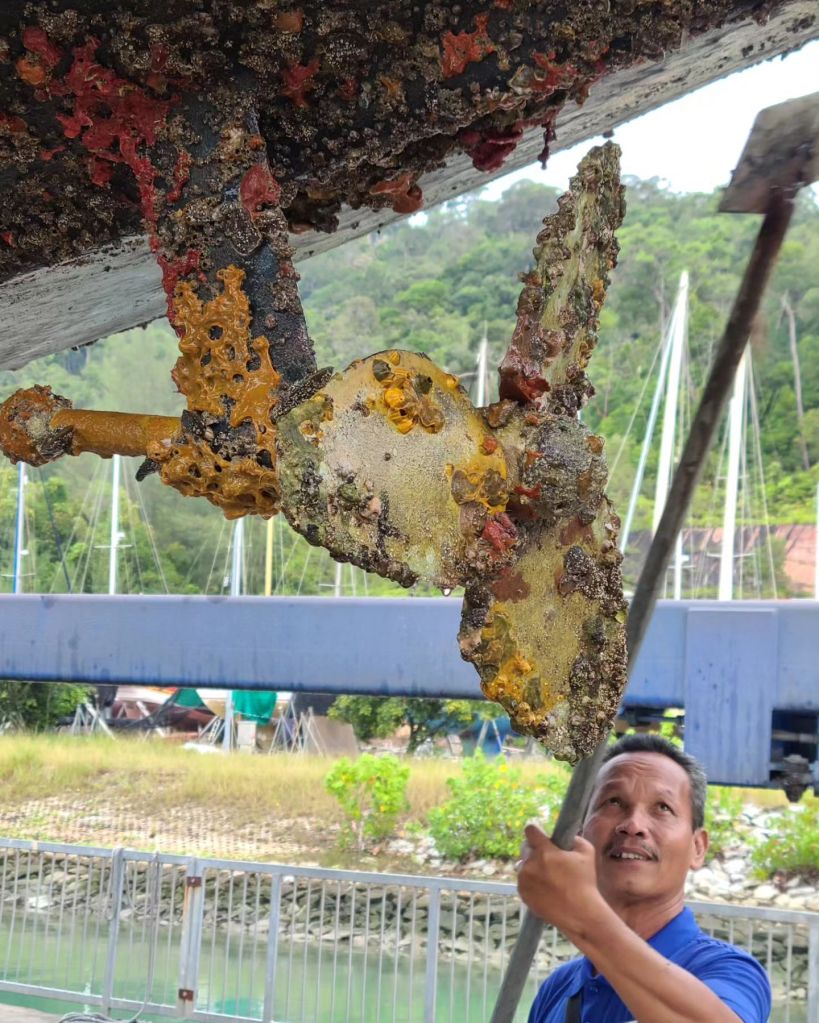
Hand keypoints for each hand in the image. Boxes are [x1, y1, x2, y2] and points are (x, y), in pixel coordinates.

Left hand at [516, 822, 604, 936]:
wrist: (580, 913)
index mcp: (544, 851)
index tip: (538, 834)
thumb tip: (567, 837)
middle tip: (549, 861)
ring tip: (549, 879)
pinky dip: (530, 882)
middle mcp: (530, 864)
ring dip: (532, 868)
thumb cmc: (585, 882)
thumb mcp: (587, 852)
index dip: (535, 831)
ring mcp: (524, 879)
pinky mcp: (522, 893)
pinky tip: (545, 889)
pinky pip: (523, 881)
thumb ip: (574, 838)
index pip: (530, 831)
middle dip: (535, 851)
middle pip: (526, 849)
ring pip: (524, 866)